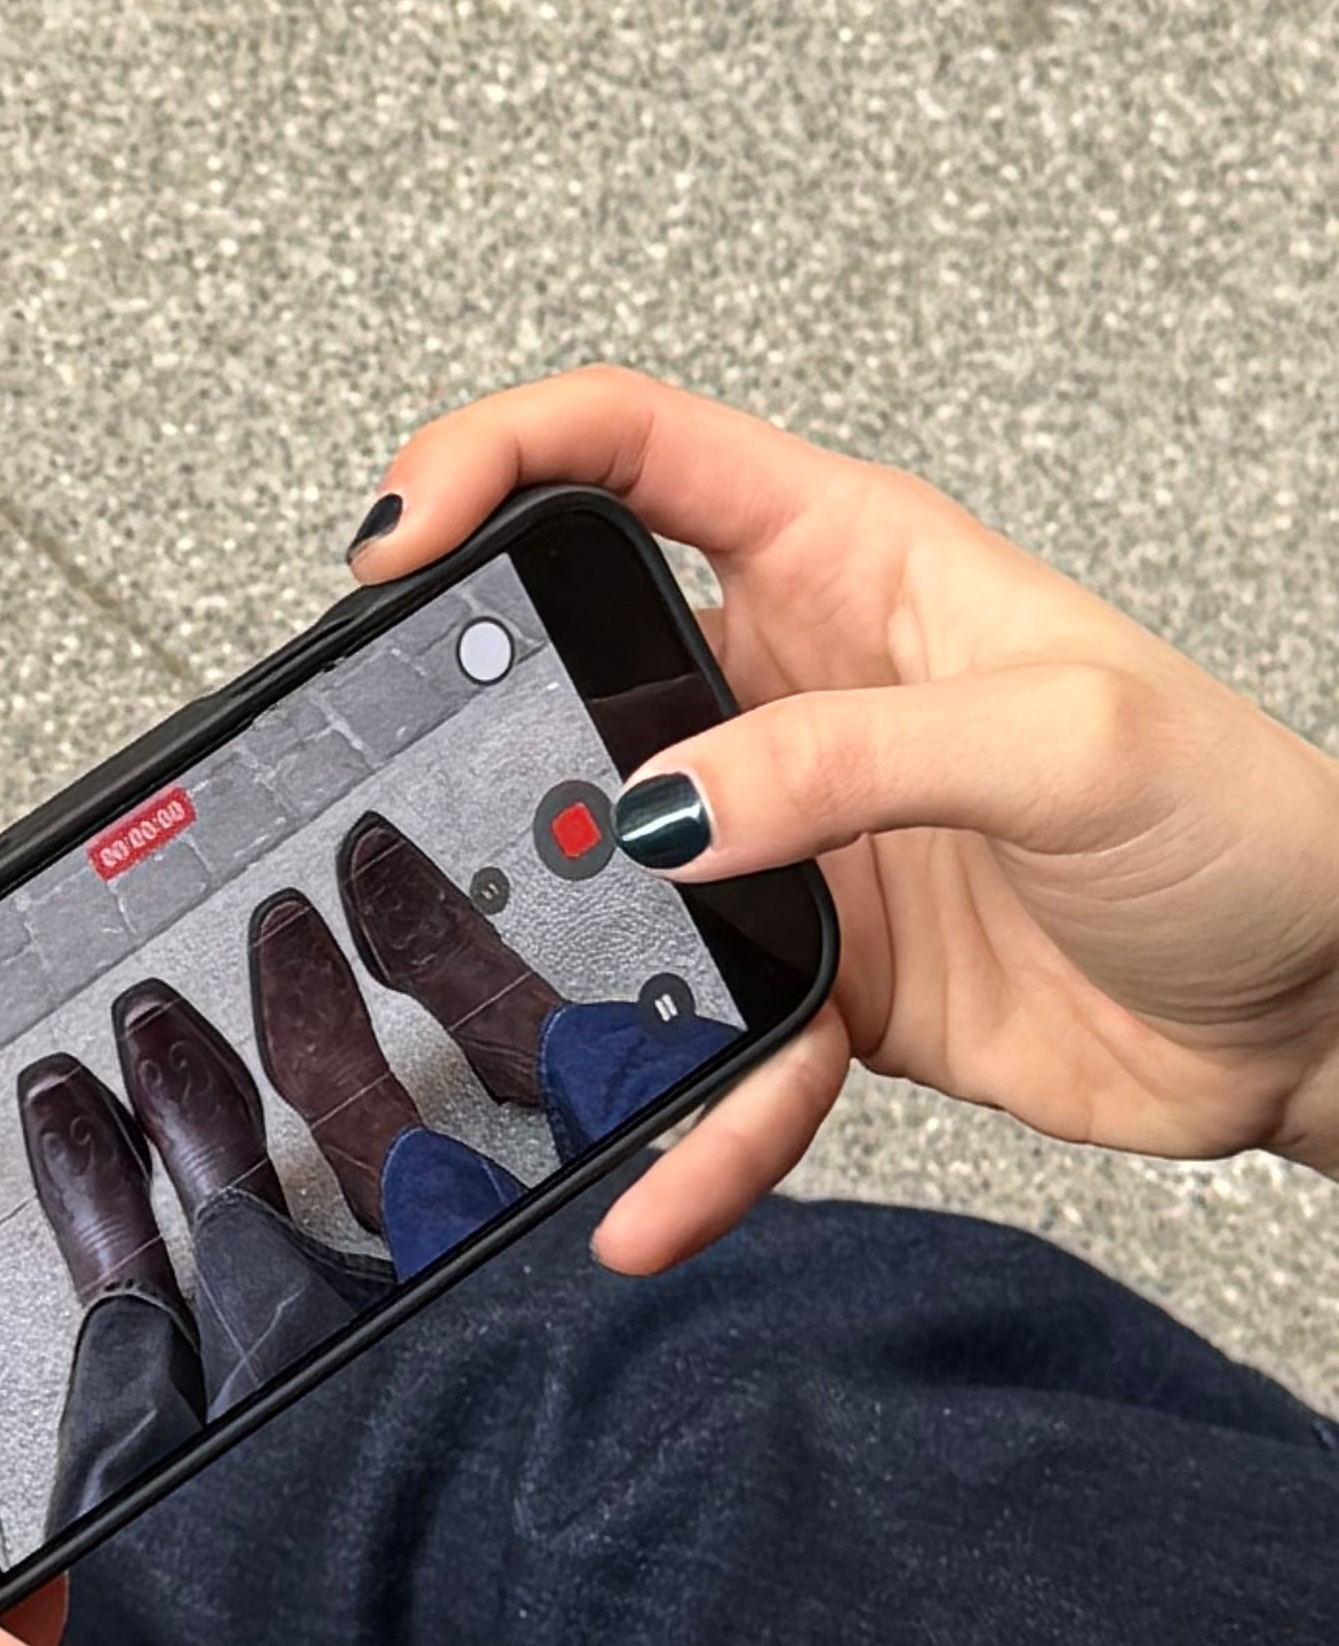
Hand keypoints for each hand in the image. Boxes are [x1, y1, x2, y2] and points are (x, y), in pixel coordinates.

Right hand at [360, 372, 1338, 1268]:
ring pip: (611, 885)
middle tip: (401, 799)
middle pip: (577, 669)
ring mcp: (796, 838)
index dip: (496, 459)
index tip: (399, 541)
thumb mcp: (1066, 743)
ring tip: (506, 1028)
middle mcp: (798, 687)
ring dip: (555, 964)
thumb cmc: (1251, 828)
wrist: (1324, 1017)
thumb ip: (850, 760)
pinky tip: (648, 1197)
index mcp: (849, 560)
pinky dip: (677, 1134)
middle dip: (475, 731)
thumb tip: (653, 812)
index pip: (631, 448)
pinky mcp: (818, 979)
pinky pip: (707, 1054)